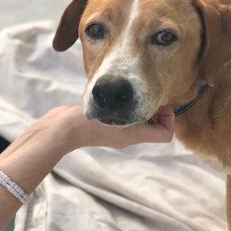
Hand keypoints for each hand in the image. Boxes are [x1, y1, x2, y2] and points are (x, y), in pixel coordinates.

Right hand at [45, 104, 175, 150]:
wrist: (62, 129)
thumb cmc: (90, 123)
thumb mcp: (118, 118)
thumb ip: (139, 113)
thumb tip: (158, 105)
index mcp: (135, 137)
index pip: (165, 134)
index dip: (168, 119)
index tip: (158, 103)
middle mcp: (128, 137)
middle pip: (153, 126)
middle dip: (153, 110)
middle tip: (144, 93)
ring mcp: (115, 132)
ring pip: (139, 121)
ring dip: (137, 107)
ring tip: (128, 93)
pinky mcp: (104, 125)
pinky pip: (123, 117)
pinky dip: (124, 107)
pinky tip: (112, 97)